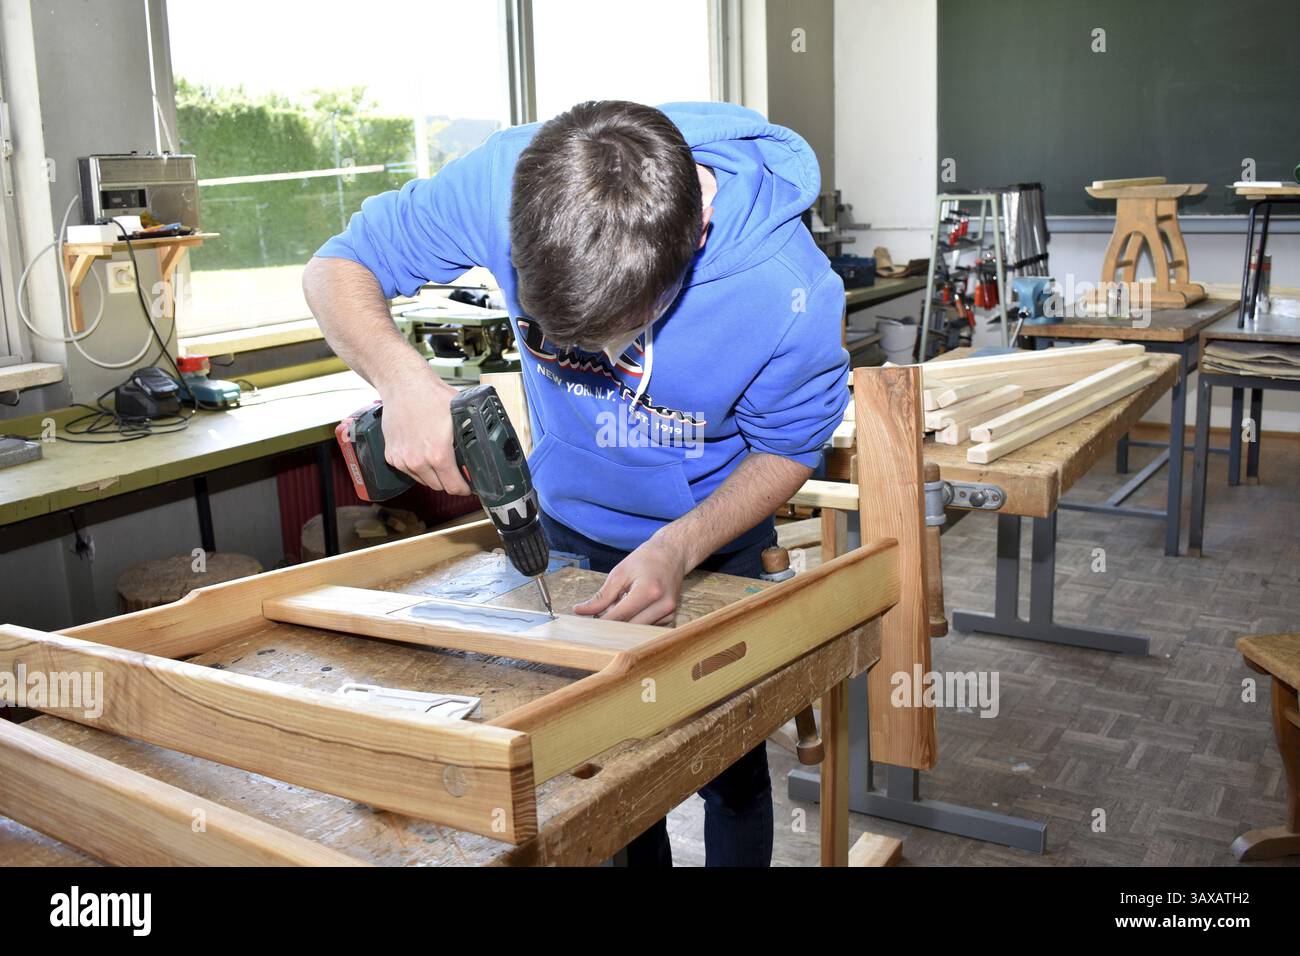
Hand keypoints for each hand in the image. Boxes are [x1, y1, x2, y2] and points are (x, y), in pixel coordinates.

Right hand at [377, 370, 470, 494]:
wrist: (403, 385)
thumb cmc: (430, 396)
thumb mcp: (461, 416)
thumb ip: (472, 436)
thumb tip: (486, 451)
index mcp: (438, 455)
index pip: (454, 487)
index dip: (464, 488)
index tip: (467, 485)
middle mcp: (418, 461)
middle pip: (439, 486)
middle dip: (449, 481)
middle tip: (455, 471)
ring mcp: (402, 460)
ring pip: (423, 480)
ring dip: (432, 475)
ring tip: (438, 460)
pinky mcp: (391, 456)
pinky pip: (408, 471)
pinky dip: (417, 467)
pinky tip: (422, 453)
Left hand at [573, 534, 689, 624]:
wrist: (672, 554)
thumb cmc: (645, 560)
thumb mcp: (619, 573)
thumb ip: (601, 597)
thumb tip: (580, 611)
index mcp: (649, 591)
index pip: (620, 615)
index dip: (601, 622)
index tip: (586, 625)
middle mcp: (663, 605)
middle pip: (629, 627)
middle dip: (611, 626)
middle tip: (596, 622)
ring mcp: (670, 613)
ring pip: (638, 631)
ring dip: (624, 625)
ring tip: (616, 611)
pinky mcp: (671, 617)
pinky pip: (648, 628)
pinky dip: (636, 623)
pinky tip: (632, 611)